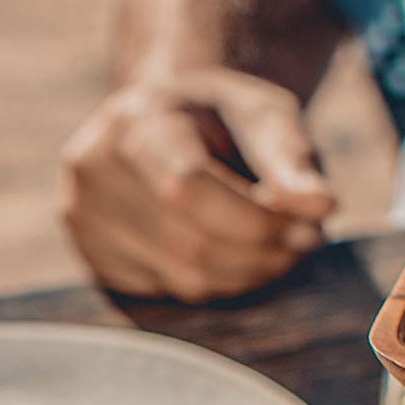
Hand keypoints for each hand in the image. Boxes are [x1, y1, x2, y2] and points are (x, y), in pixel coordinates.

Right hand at [60, 68, 336, 302]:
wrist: (163, 117)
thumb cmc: (220, 115)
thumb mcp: (262, 115)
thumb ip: (291, 158)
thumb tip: (321, 206)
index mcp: (135, 119)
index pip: (188, 188)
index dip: (254, 221)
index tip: (309, 229)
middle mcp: (93, 168)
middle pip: (188, 242)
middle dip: (260, 254)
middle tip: (305, 245)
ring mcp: (82, 216)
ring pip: (182, 276)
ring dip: (244, 274)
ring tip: (278, 249)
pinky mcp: (90, 254)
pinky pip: (167, 290)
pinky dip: (213, 281)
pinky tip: (231, 252)